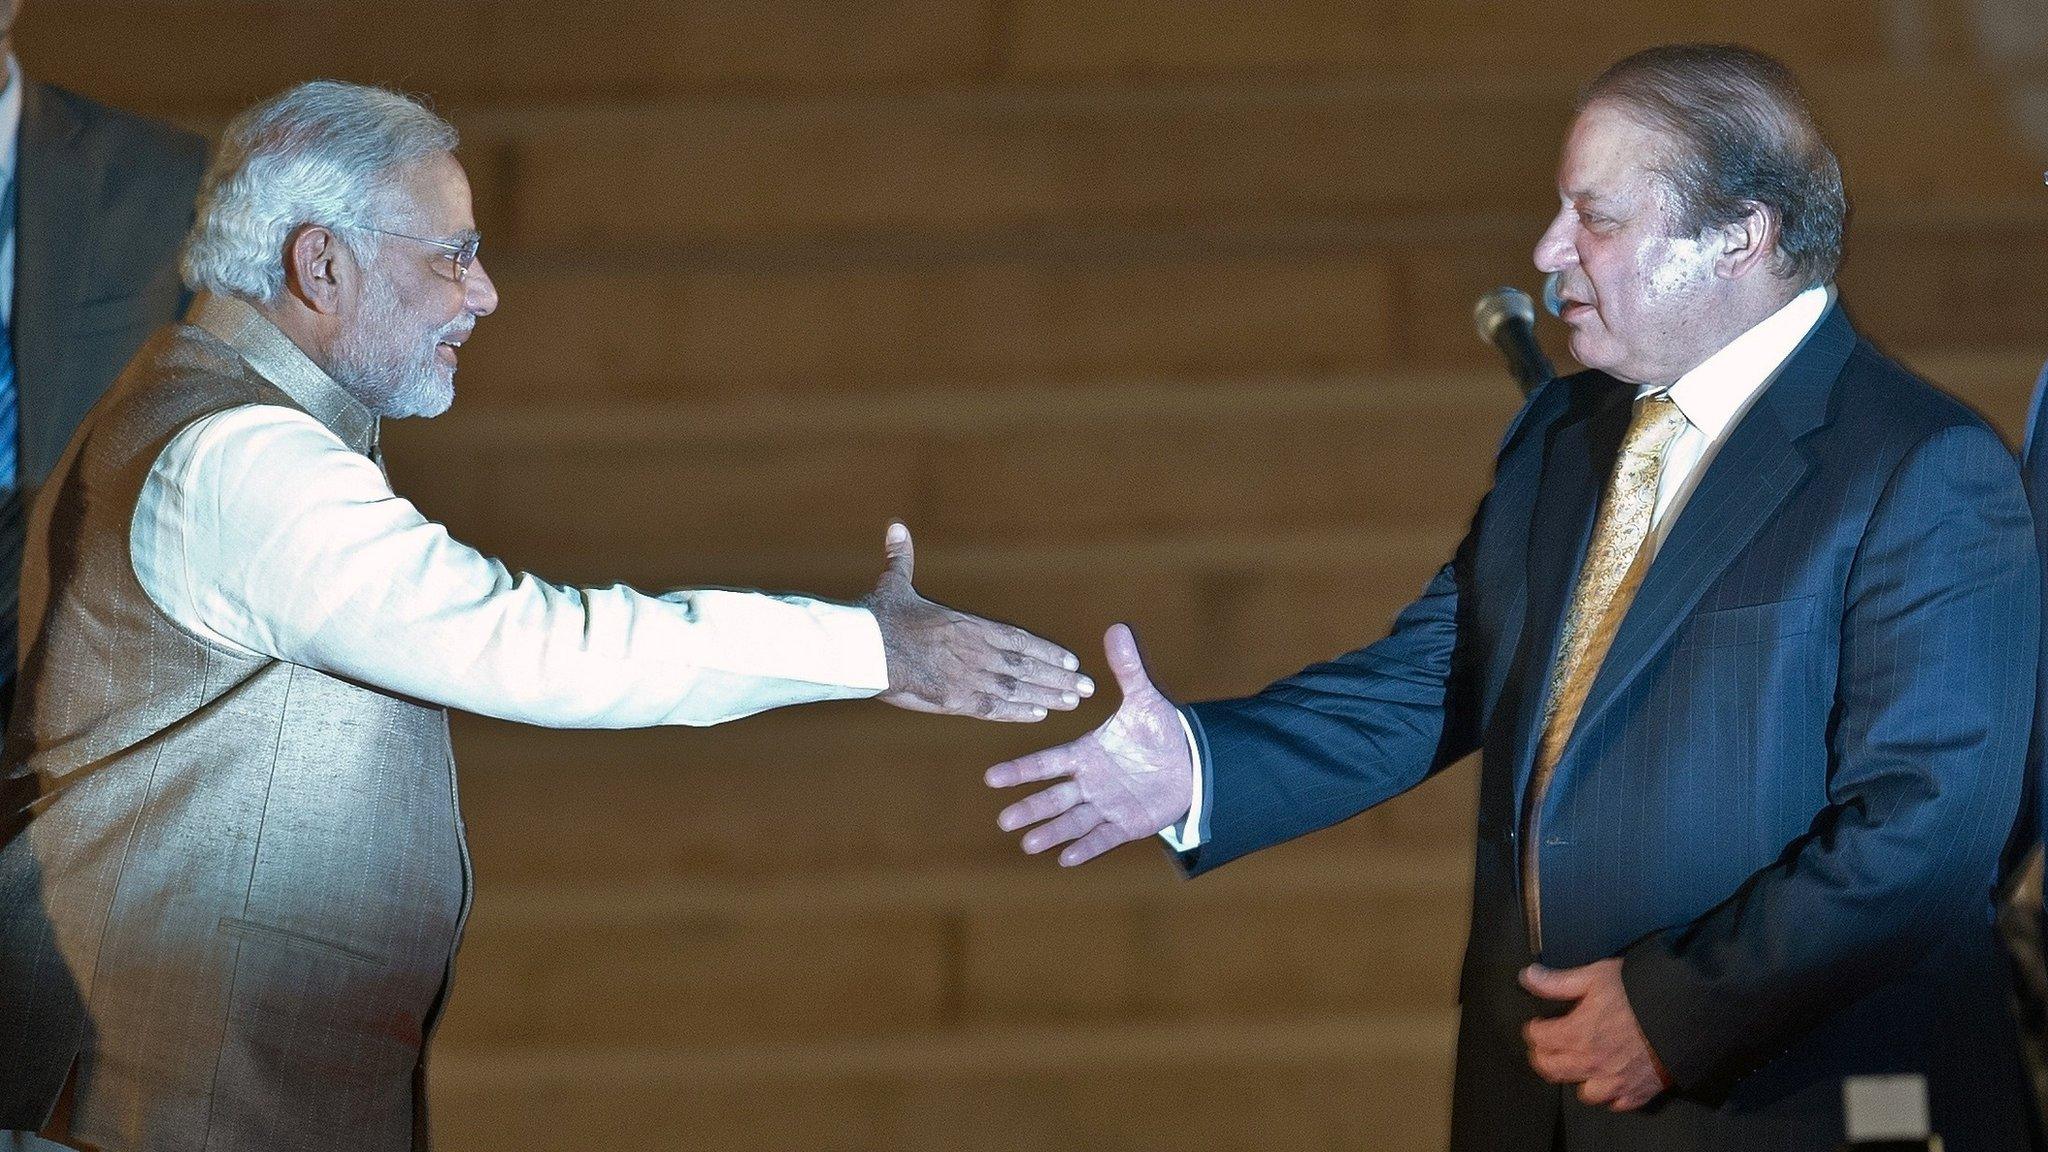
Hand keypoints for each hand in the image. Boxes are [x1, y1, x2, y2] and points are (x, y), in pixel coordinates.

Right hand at [863, 522, 1092, 720]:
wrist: (861, 647)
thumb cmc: (876, 616)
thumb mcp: (893, 584)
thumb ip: (902, 559)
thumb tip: (895, 526)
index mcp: (966, 625)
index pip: (1017, 639)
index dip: (1046, 651)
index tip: (1070, 659)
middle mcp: (974, 650)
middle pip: (1026, 665)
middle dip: (1059, 677)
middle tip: (1087, 687)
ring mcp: (966, 675)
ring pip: (1016, 687)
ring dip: (1047, 695)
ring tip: (1073, 702)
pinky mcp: (953, 698)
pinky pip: (993, 707)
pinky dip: (1017, 711)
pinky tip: (1039, 714)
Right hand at [984, 623, 1192, 864]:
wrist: (1191, 761)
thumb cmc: (1160, 731)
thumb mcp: (1144, 698)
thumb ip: (1127, 668)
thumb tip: (1118, 626)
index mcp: (1087, 753)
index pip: (1048, 762)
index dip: (1021, 770)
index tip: (991, 778)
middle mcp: (1091, 782)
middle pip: (1054, 796)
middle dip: (1030, 809)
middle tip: (1004, 821)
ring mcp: (1107, 805)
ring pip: (1073, 820)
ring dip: (1052, 831)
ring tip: (1029, 843)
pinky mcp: (1128, 824)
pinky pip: (1103, 838)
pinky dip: (1085, 847)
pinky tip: (1065, 858)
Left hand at [1520, 960, 1671, 1111]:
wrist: (1684, 1014)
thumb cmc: (1639, 993)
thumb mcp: (1595, 977)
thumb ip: (1558, 982)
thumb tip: (1526, 976)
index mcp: (1577, 1034)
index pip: (1538, 1039)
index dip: (1535, 1029)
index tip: (1538, 1024)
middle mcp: (1591, 1063)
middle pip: (1552, 1069)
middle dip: (1544, 1056)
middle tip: (1549, 1046)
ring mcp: (1615, 1082)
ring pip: (1583, 1093)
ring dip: (1578, 1079)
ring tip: (1580, 1064)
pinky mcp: (1638, 1092)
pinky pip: (1615, 1103)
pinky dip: (1610, 1095)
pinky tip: (1610, 1080)